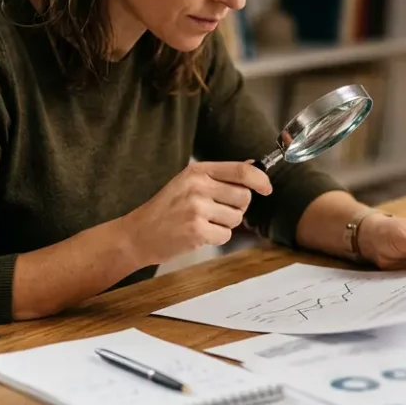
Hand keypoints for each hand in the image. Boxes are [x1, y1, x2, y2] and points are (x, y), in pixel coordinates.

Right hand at [118, 161, 272, 266]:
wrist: (138, 234)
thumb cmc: (165, 209)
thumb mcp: (188, 182)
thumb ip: (219, 176)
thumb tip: (252, 166)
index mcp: (197, 171)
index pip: (241, 170)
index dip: (260, 179)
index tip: (267, 188)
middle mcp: (198, 187)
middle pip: (243, 196)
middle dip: (237, 207)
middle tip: (217, 211)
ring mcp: (197, 209)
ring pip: (236, 218)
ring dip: (225, 224)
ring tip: (203, 222)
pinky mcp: (197, 231)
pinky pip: (225, 235)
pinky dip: (216, 238)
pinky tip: (198, 234)